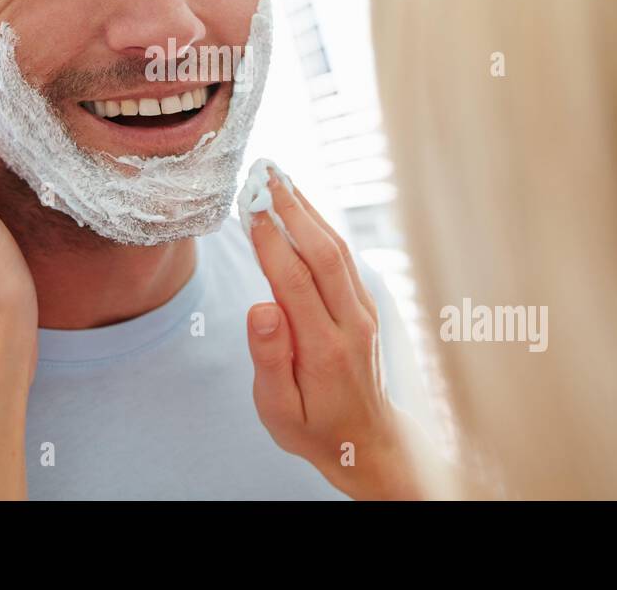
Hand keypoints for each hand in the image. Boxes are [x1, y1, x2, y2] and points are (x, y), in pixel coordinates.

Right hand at [244, 162, 423, 499]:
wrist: (365, 442)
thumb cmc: (313, 428)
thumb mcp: (279, 410)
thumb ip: (269, 359)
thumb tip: (261, 307)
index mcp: (324, 350)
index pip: (295, 282)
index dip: (271, 241)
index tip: (249, 207)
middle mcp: (352, 324)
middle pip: (323, 254)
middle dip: (292, 209)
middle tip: (264, 174)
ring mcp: (364, 312)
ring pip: (338, 249)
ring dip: (308, 209)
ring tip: (279, 177)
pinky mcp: (366, 306)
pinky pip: (344, 258)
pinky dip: (322, 226)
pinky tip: (301, 207)